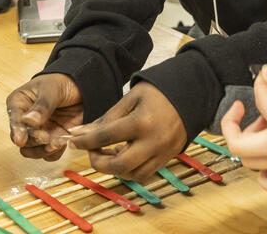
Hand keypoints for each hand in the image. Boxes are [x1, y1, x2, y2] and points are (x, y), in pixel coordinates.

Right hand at [6, 74, 84, 160]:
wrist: (81, 87)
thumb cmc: (62, 82)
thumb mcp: (52, 89)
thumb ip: (42, 105)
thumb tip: (29, 120)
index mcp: (19, 104)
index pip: (14, 120)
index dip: (17, 131)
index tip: (21, 140)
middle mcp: (26, 121)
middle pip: (22, 140)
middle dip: (34, 141)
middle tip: (46, 138)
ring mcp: (39, 131)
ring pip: (32, 151)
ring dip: (43, 151)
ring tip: (56, 144)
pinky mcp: (52, 139)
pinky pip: (49, 154)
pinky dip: (55, 153)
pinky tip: (62, 144)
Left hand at [69, 83, 186, 179]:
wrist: (193, 93)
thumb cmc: (159, 92)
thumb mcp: (131, 98)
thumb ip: (107, 118)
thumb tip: (82, 133)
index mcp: (142, 122)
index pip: (106, 137)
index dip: (85, 142)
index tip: (73, 142)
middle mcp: (154, 141)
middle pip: (119, 165)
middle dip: (98, 163)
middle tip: (91, 153)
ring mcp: (164, 152)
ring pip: (133, 174)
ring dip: (114, 169)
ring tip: (107, 153)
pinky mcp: (169, 157)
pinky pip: (145, 173)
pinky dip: (130, 169)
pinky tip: (123, 155)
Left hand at [220, 65, 266, 195]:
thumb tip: (265, 72)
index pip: (261, 98)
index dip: (261, 84)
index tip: (264, 78)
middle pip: (238, 142)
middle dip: (235, 125)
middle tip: (248, 110)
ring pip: (249, 160)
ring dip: (250, 143)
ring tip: (266, 128)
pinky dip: (264, 175)